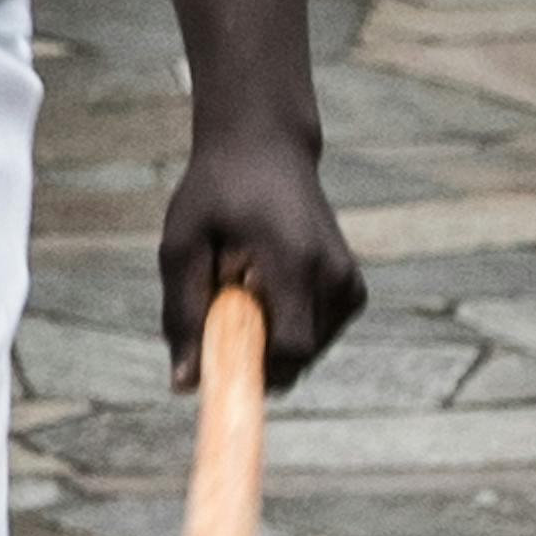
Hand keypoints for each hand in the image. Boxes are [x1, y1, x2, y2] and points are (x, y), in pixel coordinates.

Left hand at [157, 112, 360, 396]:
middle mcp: (335, 275)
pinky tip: (267, 288)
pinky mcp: (353, 291)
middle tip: (223, 309)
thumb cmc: (215, 195)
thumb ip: (183, 315)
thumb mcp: (182, 246)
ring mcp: (350, 284)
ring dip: (268, 339)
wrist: (264, 149)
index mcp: (297, 261)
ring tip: (246, 287)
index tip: (218, 365)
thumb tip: (185, 385)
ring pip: (306, 354)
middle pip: (297, 359)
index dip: (252, 372)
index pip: (289, 349)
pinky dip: (286, 328)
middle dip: (254, 355)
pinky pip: (316, 337)